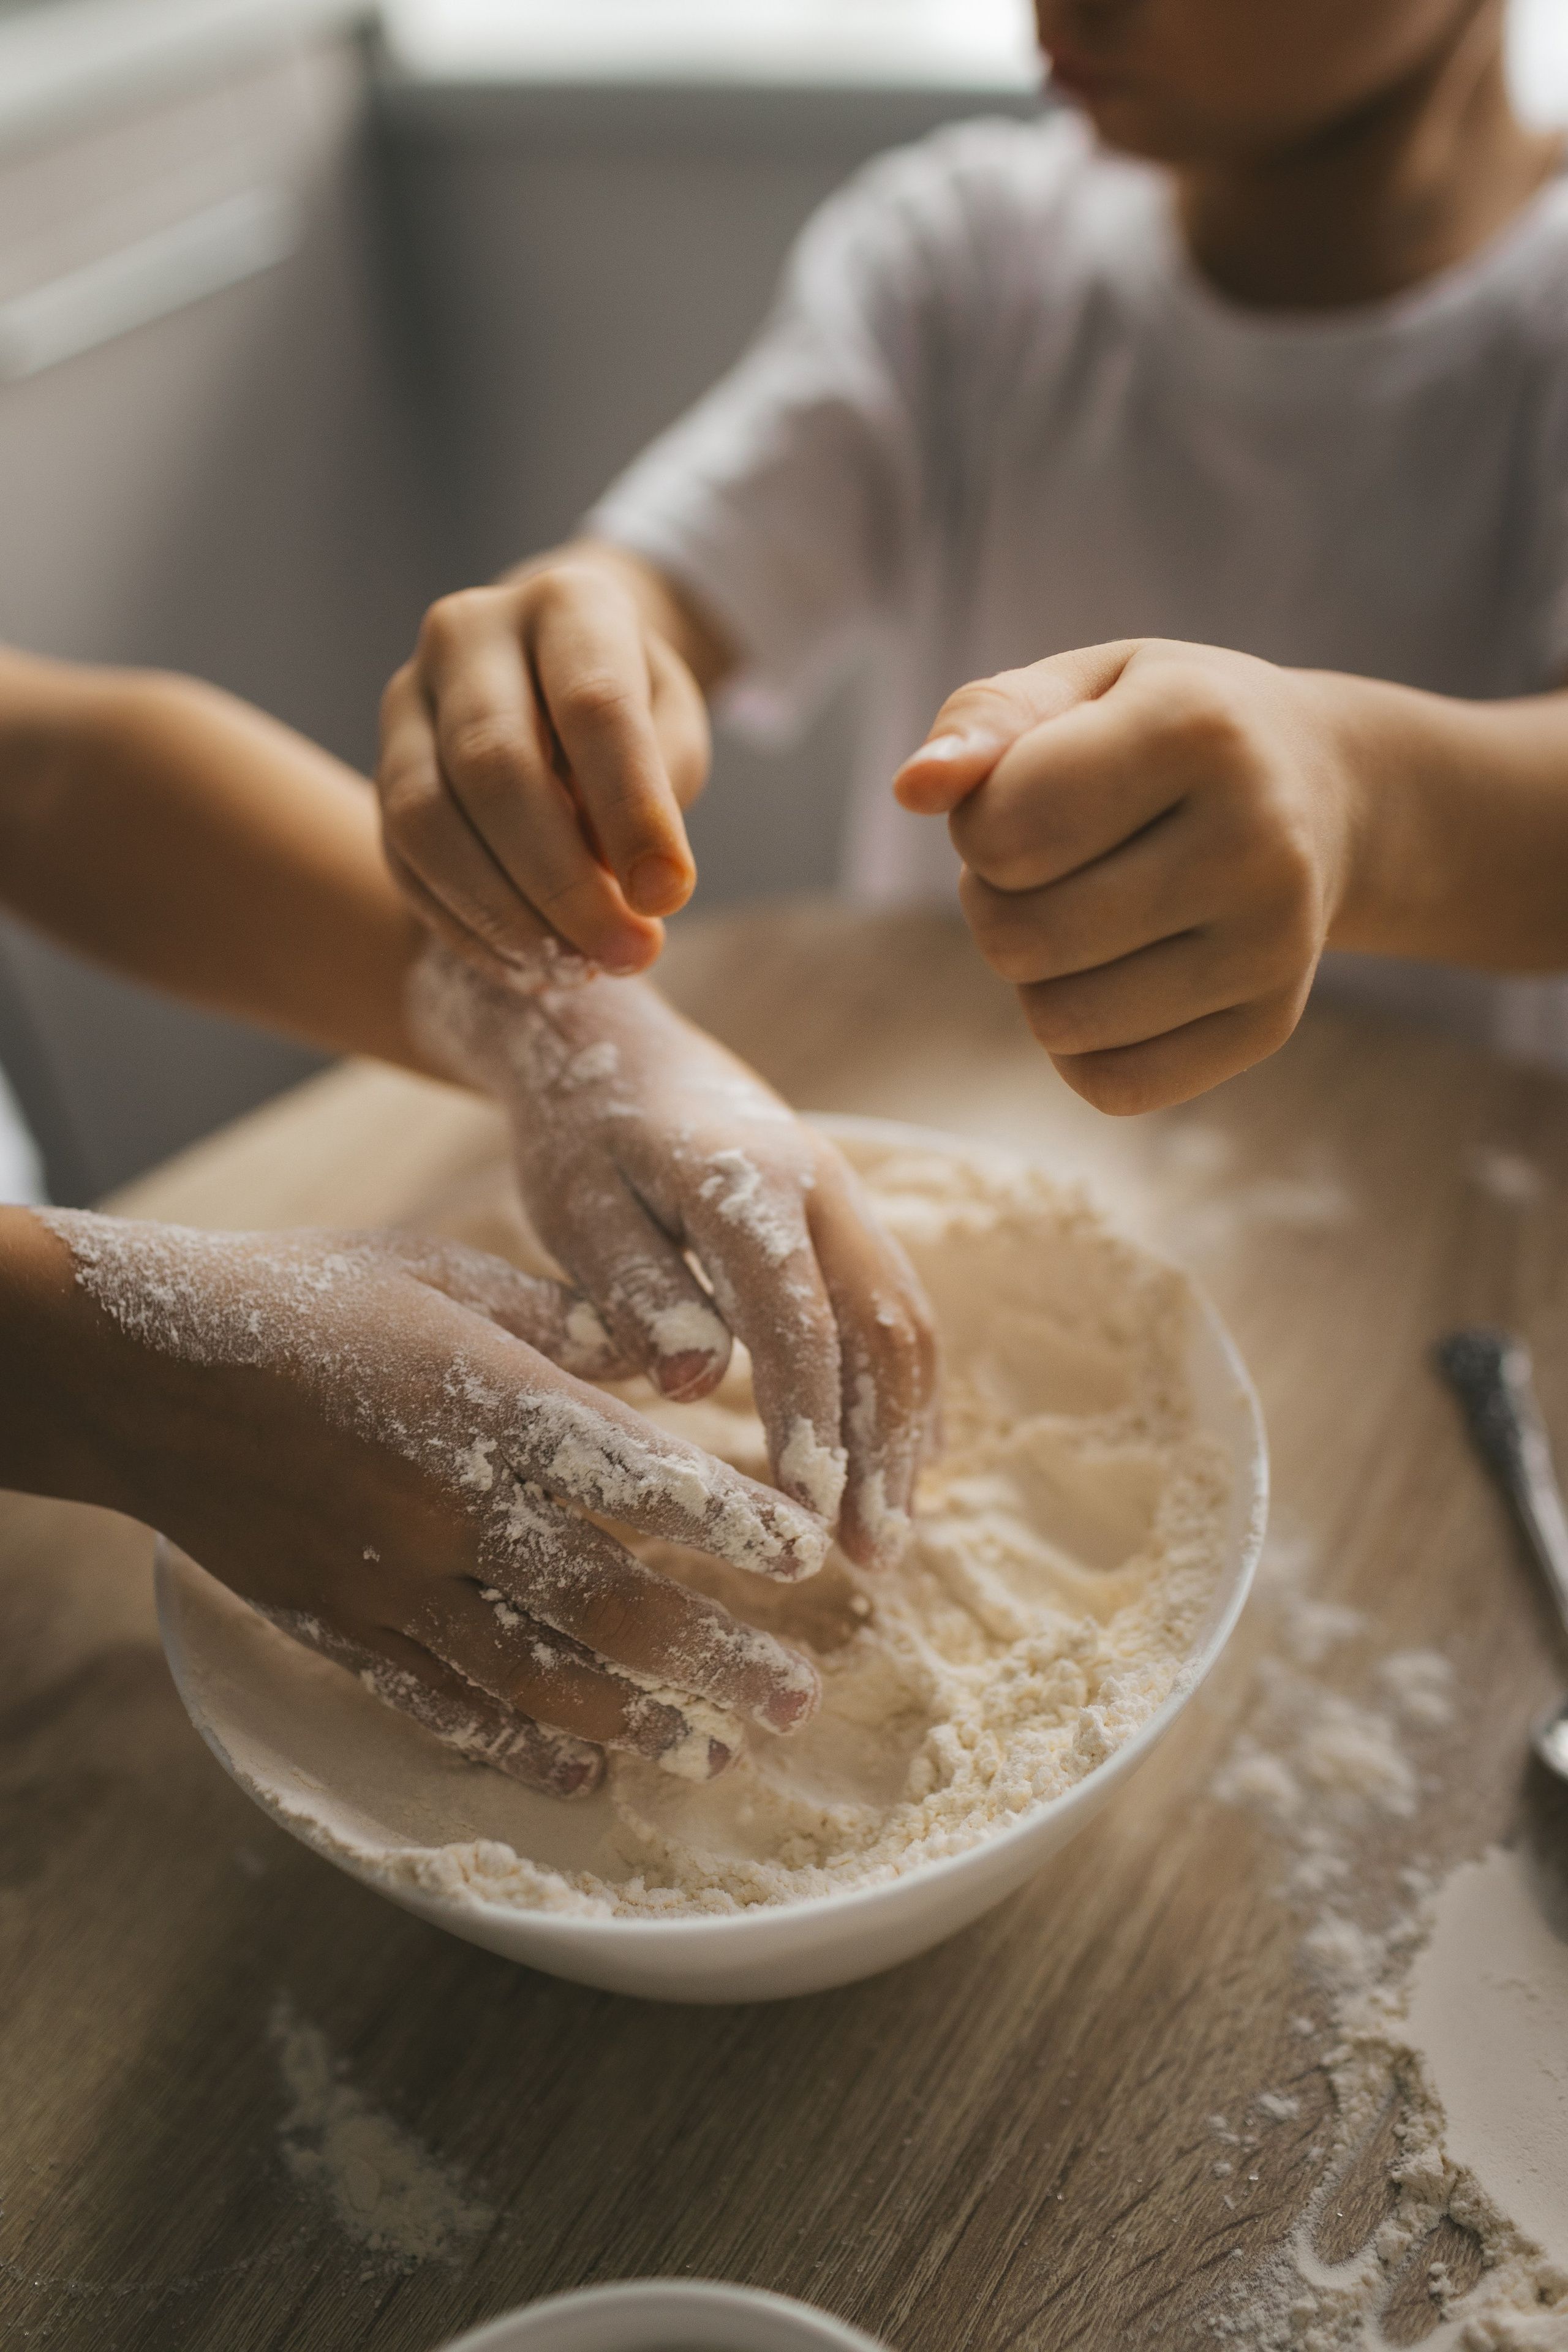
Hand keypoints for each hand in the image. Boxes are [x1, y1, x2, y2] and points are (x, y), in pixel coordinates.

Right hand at [30, 1213, 827, 1796]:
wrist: (139, 1370)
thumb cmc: (304, 1296)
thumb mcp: (442, 1271)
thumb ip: (558, 1324)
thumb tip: (663, 1359)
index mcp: (488, 1401)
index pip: (638, 1478)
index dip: (728, 1525)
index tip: (803, 1559)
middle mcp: (451, 1506)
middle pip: (609, 1602)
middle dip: (713, 1658)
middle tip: (800, 1698)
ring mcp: (393, 1580)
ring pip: (538, 1673)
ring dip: (637, 1719)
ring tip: (713, 1752)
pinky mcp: (341, 1624)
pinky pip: (444, 1702)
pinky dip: (519, 1745)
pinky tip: (584, 1774)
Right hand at [376, 546, 726, 980]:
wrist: (547, 672)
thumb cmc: (628, 706)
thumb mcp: (673, 725)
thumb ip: (659, 786)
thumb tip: (627, 887)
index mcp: (566, 604)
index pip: (593, 706)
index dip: (631, 811)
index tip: (668, 898)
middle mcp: (468, 634)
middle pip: (494, 766)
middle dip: (562, 881)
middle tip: (626, 954)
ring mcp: (407, 700)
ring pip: (427, 821)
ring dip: (504, 915)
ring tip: (576, 969)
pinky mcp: (378, 770)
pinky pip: (403, 863)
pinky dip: (466, 929)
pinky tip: (525, 965)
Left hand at [410, 953, 939, 1568]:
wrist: (616, 1040)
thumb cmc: (580, 1133)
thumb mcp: (576, 1203)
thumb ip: (632, 1287)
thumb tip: (689, 1384)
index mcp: (745, 1180)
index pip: (798, 1317)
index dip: (811, 1419)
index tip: (811, 1511)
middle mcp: (821, 1186)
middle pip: (878, 1330)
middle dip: (880, 1451)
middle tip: (873, 1558)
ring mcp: (848, 1200)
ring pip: (905, 1325)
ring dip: (905, 1435)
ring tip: (891, 1536)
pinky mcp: (852, 1220)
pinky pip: (901, 1311)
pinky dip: (909, 1394)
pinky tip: (906, 1467)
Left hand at [894, 640, 1356, 1112]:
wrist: (1325, 790)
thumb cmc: (1168, 729)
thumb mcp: (1084, 685)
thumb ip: (985, 719)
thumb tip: (913, 788)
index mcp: (1198, 729)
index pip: (1005, 830)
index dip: (978, 823)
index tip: (1024, 795)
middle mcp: (1254, 840)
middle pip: (1021, 937)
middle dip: (994, 903)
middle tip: (1042, 866)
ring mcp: (1272, 945)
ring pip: (1058, 1022)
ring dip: (1036, 975)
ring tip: (1083, 912)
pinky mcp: (1268, 1025)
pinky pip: (1113, 1085)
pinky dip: (1081, 1045)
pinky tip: (1116, 975)